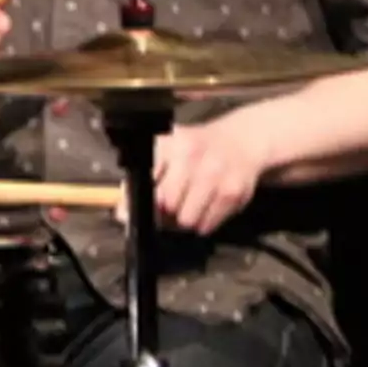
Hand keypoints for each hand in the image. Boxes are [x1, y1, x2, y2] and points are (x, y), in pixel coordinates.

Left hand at [153, 116, 271, 235]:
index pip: (145, 183)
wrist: (242, 140)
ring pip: (186, 220)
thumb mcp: (168, 151)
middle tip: (174, 203)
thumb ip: (144, 179)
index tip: (142, 208)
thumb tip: (125, 211)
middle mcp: (192, 157)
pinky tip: (207, 205)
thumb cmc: (198, 149)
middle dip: (166, 211)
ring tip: (191, 203)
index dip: (141, 201)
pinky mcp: (232, 193)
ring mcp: (215, 175)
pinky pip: (206, 226)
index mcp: (171, 144)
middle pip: (166, 205)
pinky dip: (203, 222)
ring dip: (185, 218)